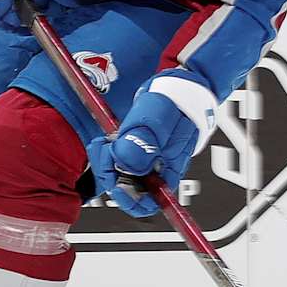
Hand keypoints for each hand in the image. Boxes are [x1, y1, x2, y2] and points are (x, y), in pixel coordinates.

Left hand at [88, 74, 212, 217]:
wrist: (182, 82)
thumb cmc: (178, 99)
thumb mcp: (159, 119)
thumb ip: (143, 142)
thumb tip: (126, 164)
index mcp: (168, 170)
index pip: (147, 204)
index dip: (127, 200)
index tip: (115, 182)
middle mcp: (157, 170)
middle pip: (128, 191)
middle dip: (110, 174)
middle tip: (105, 150)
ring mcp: (147, 159)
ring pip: (120, 175)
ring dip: (106, 162)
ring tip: (103, 143)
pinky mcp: (137, 148)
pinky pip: (118, 161)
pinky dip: (107, 153)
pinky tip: (105, 140)